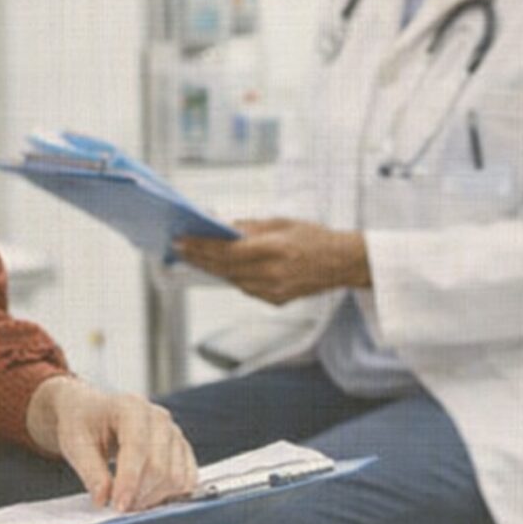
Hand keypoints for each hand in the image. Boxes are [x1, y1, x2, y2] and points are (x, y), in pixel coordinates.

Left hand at [26, 375, 196, 510]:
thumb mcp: (75, 444)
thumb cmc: (83, 424)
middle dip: (141, 495)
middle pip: (160, 466)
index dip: (129, 481)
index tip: (118, 507)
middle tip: (119, 509)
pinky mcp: (182, 449)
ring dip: (154, 498)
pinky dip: (171, 495)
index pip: (137, 448)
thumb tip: (103, 499)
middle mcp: (159, 417)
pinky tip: (148, 499)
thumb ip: (90, 471)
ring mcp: (174, 433)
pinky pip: (188, 478)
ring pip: (176, 476)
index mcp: (131, 407)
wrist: (94, 414)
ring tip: (130, 503)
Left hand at [174, 219, 367, 304]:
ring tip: (196, 257)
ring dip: (213, 268)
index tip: (181, 241)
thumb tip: (221, 227)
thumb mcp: (282, 222)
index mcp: (274, 249)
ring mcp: (274, 291)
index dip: (200, 247)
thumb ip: (250, 227)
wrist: (342, 263)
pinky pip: (246, 288)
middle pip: (224, 268)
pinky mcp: (276, 300)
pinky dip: (233, 277)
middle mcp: (272, 274)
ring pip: (232, 280)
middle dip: (199, 257)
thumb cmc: (315, 238)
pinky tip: (223, 268)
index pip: (226, 251)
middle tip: (180, 249)